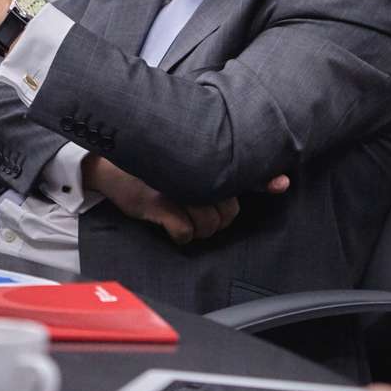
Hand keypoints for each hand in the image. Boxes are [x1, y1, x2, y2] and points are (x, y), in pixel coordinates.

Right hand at [84, 156, 275, 244]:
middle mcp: (194, 169)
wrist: (107, 164)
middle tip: (194, 206)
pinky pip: (185, 232)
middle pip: (228, 211)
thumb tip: (283, 182)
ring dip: (197, 228)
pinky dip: (179, 233)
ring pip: (208, 225)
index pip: (242, 175)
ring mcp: (177, 186)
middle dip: (216, 217)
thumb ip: (234, 171)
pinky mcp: (158, 203)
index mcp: (206, 157)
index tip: (281, 183)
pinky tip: (169, 223)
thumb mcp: (192, 162)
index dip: (264, 180)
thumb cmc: (155, 163)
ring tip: (182, 214)